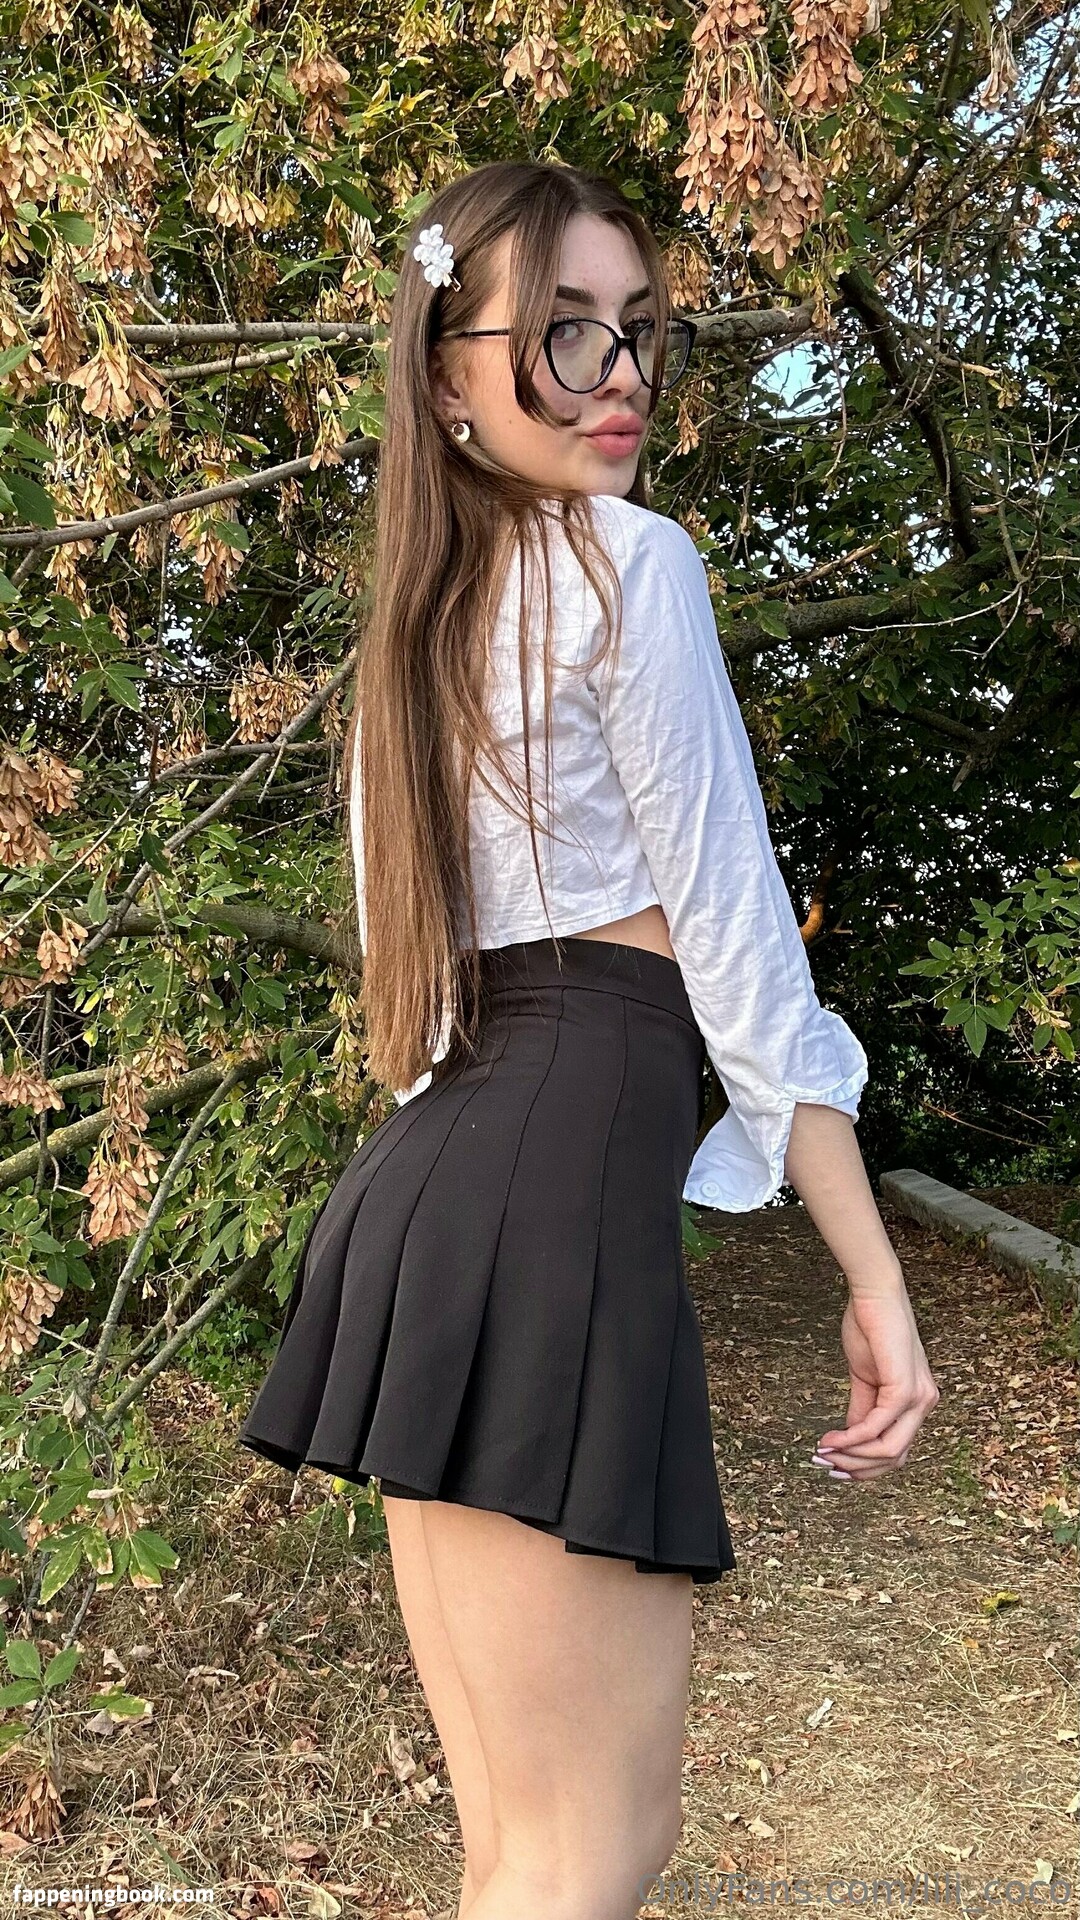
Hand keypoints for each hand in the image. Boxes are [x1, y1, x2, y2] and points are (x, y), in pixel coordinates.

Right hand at [815, 1283, 939, 1481]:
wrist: (874, 1295)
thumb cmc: (871, 1329)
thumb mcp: (865, 1378)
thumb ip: (862, 1409)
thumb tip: (850, 1439)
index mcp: (917, 1402)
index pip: (896, 1450)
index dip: (865, 1465)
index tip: (833, 1465)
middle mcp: (925, 1404)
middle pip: (894, 1457)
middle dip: (857, 1467)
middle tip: (825, 1463)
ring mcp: (919, 1398)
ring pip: (889, 1450)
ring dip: (852, 1456)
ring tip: (824, 1451)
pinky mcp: (906, 1390)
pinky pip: (877, 1427)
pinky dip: (852, 1438)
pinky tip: (832, 1438)